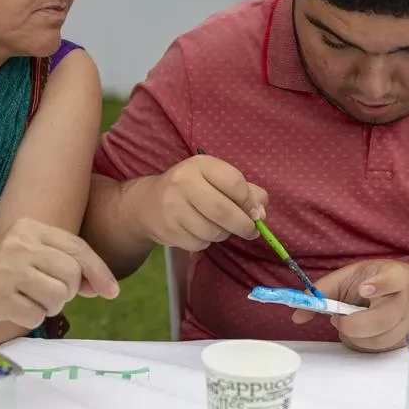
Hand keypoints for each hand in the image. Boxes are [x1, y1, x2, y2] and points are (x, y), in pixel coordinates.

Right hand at [0, 217, 119, 329]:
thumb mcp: (30, 256)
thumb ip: (63, 265)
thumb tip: (102, 286)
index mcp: (29, 227)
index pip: (77, 248)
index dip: (99, 271)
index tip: (111, 292)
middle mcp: (18, 243)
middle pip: (71, 272)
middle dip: (68, 291)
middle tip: (50, 295)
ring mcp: (6, 269)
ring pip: (57, 295)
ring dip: (51, 307)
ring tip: (31, 301)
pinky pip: (36, 315)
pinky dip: (31, 318)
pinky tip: (14, 309)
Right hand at [131, 155, 268, 251]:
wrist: (147, 203)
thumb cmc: (191, 189)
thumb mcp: (215, 179)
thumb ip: (245, 192)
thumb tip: (261, 213)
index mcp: (200, 165)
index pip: (234, 182)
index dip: (249, 201)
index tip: (255, 212)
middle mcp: (183, 183)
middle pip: (224, 211)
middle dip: (244, 225)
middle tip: (251, 231)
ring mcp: (173, 207)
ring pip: (214, 231)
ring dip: (224, 234)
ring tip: (218, 226)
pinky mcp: (168, 230)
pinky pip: (200, 243)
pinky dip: (206, 241)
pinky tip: (198, 231)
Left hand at [292, 260, 408, 352]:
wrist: (408, 295)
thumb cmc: (371, 282)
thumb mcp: (349, 276)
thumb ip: (323, 290)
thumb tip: (297, 315)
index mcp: (395, 276)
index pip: (394, 279)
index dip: (380, 285)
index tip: (362, 289)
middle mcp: (405, 300)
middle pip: (384, 318)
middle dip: (354, 324)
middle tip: (337, 319)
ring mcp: (407, 323)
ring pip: (381, 339)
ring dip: (355, 336)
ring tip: (345, 323)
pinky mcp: (403, 340)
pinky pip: (379, 349)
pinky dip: (361, 343)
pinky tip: (355, 332)